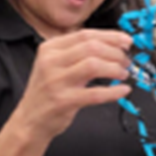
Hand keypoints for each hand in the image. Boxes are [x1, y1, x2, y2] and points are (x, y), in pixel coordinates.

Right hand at [12, 29, 132, 142]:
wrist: (30, 120)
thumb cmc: (47, 92)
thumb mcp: (55, 65)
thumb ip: (78, 53)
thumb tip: (112, 45)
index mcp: (50, 49)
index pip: (85, 35)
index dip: (110, 37)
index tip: (126, 41)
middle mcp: (51, 62)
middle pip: (92, 47)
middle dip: (115, 53)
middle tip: (126, 61)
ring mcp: (56, 81)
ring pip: (94, 65)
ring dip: (115, 68)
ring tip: (123, 74)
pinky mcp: (63, 101)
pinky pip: (95, 93)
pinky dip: (114, 91)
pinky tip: (122, 90)